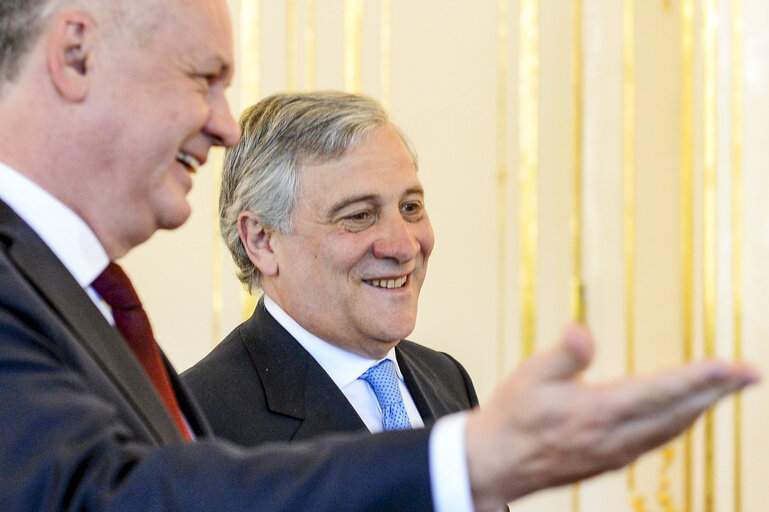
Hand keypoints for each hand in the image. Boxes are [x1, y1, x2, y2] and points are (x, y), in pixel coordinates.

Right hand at [465, 324, 759, 511]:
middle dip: (718, 391)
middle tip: (751, 373)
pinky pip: (659, 439)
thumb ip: (563, 355)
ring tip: (728, 387)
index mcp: (596, 412)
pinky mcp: (612, 460)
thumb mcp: (529, 377)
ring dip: (705, 406)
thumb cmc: (512, 415)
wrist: (498, 462)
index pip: (659, 392)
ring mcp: (616, 453)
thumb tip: (583, 331)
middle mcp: (614, 437)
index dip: (698, 378)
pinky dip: (682, 421)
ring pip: (672, 429)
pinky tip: (687, 412)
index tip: (731, 365)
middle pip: (678, 412)